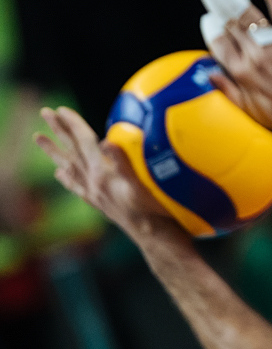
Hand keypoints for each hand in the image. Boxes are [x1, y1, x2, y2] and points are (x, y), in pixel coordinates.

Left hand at [33, 106, 173, 238]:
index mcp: (103, 173)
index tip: (62, 109)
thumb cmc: (155, 212)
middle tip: (45, 112)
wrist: (155, 239)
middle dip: (59, 130)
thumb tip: (107, 142)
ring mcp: (95, 193)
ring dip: (54, 151)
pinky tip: (59, 173)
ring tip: (38, 138)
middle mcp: (94, 182)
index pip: (85, 142)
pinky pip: (76, 187)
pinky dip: (66, 178)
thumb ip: (123, 163)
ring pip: (69, 166)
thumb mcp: (141, 185)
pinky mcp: (99, 203)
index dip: (74, 124)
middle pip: (72, 151)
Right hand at [205, 0, 271, 143]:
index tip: (208, 19)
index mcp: (240, 73)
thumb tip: (210, 74)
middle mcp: (253, 56)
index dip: (212, 30)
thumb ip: (228, 90)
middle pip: (231, 25)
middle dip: (218, 6)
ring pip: (248, 16)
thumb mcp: (250, 110)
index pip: (219, 44)